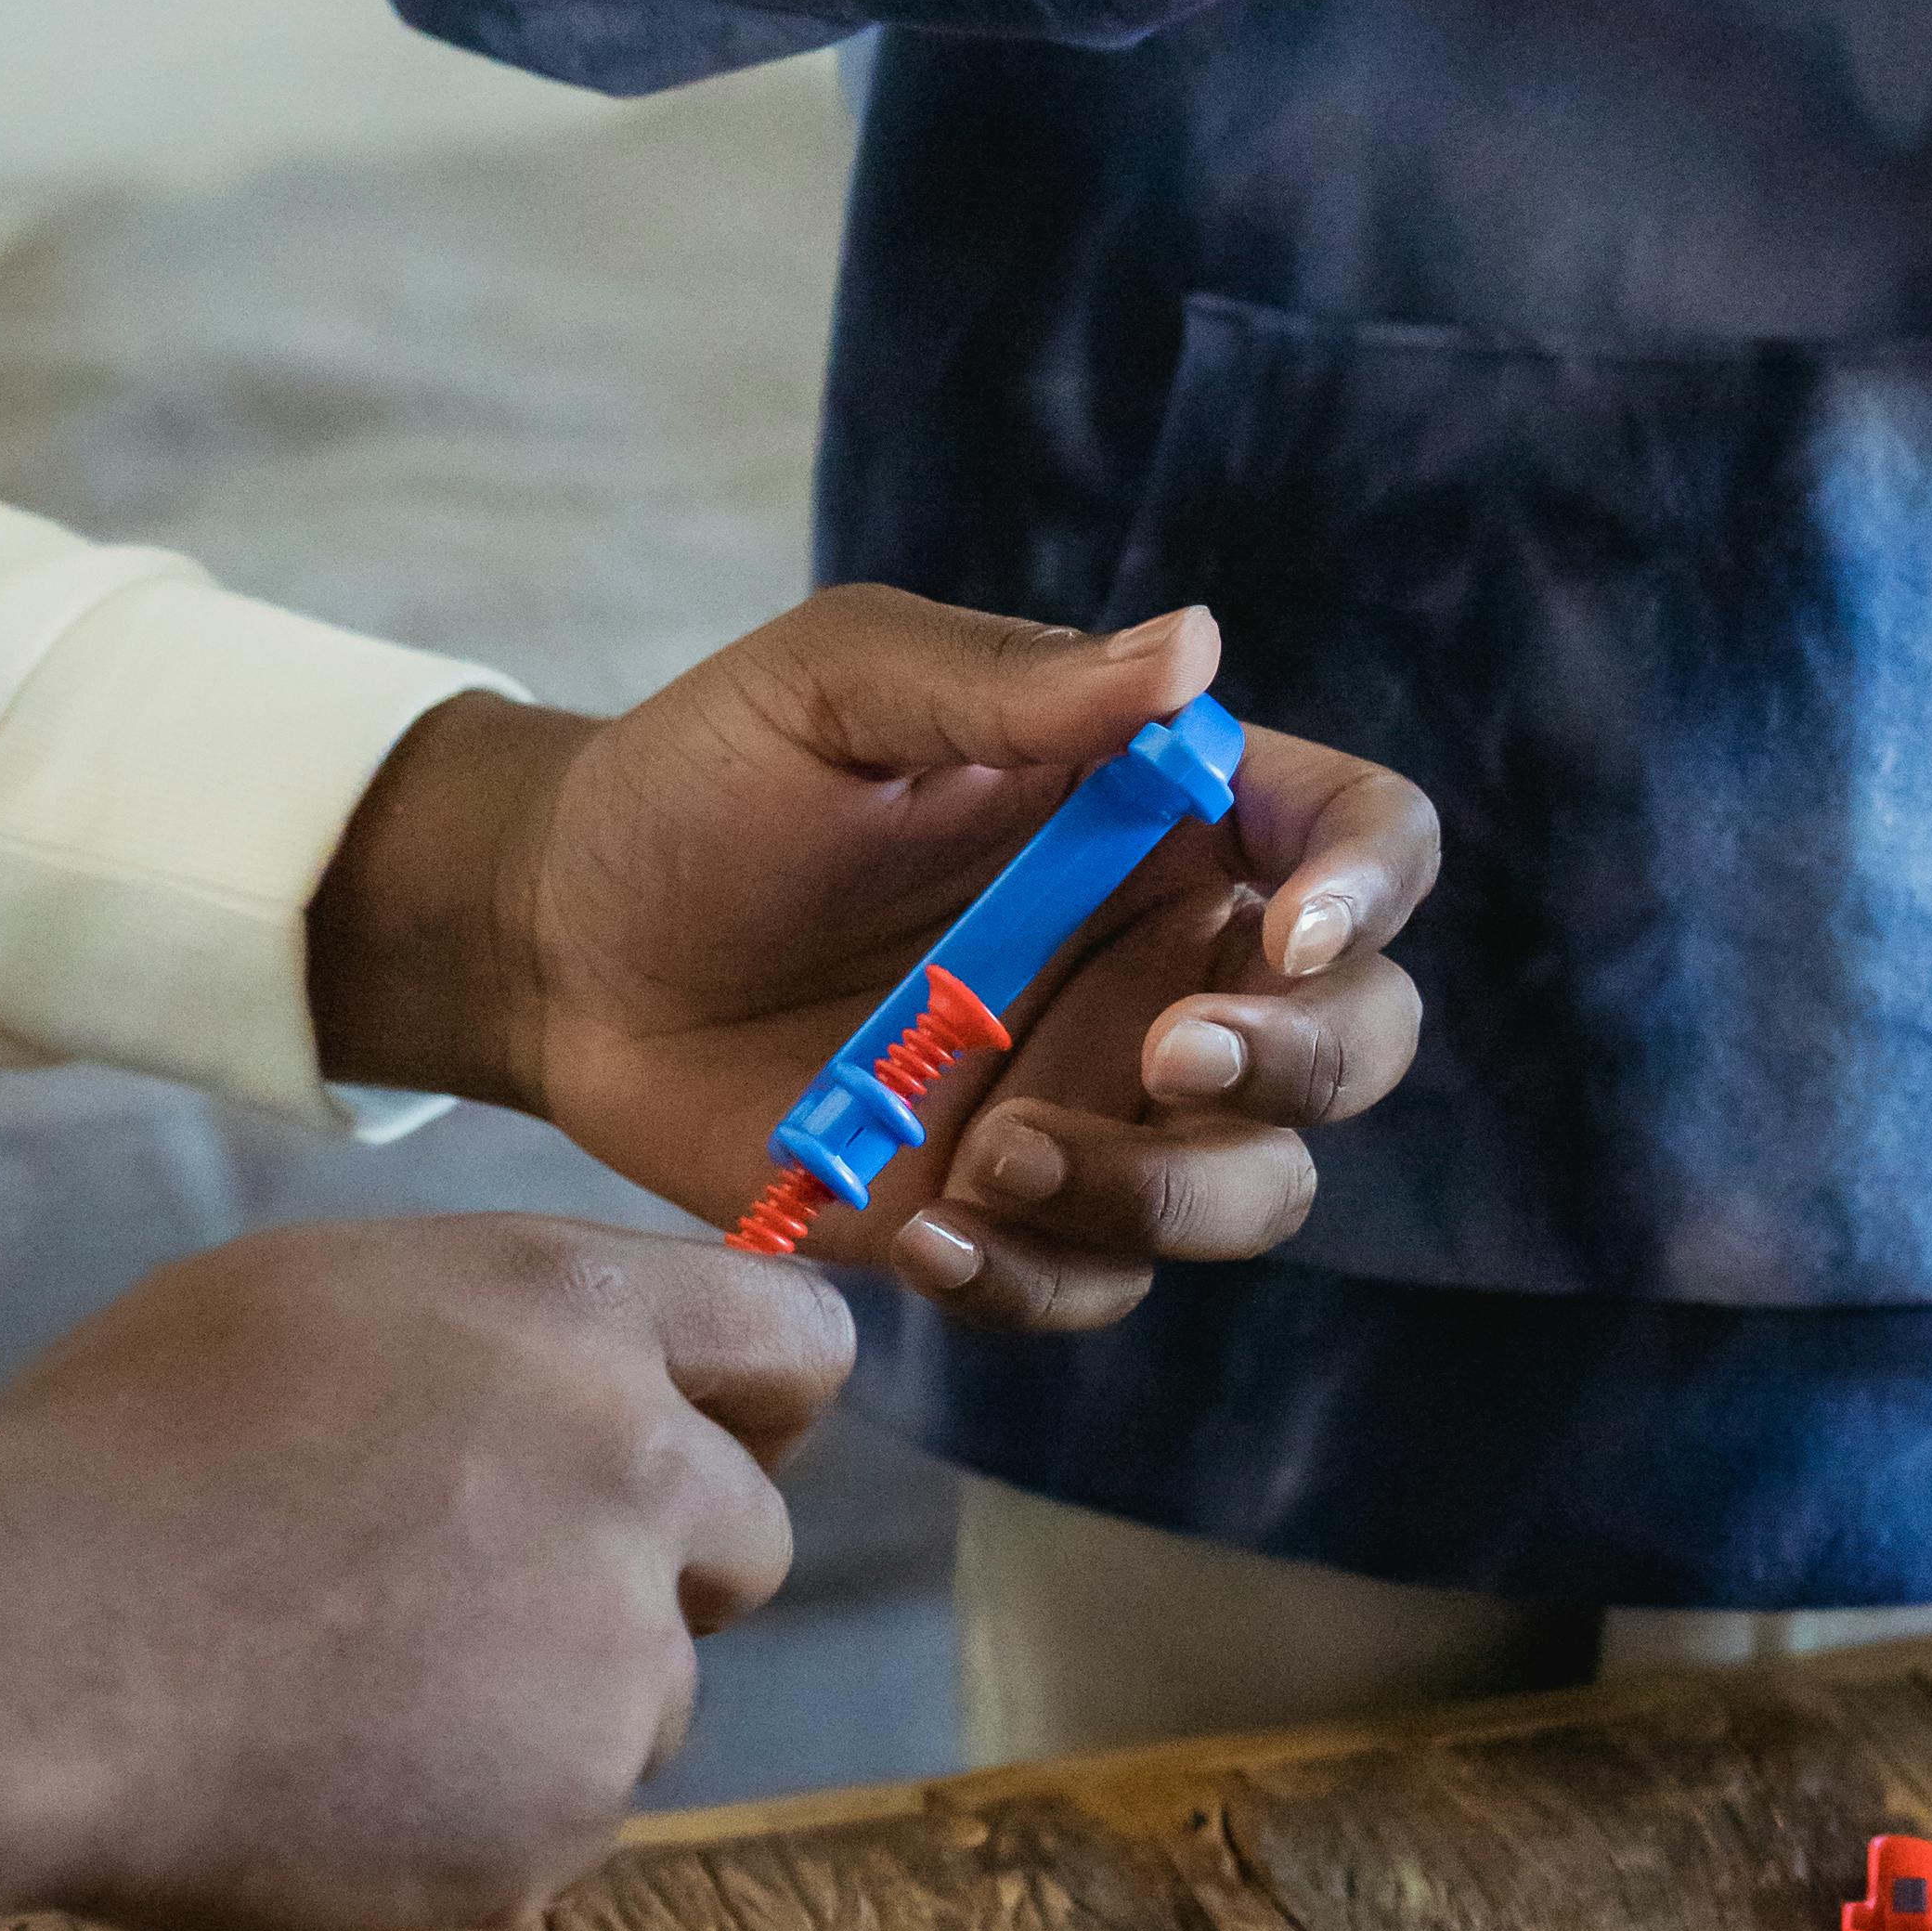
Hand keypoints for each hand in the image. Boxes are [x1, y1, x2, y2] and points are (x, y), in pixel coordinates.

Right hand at [0, 1218, 846, 1930]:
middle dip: (662, 1574)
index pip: (799, 1336)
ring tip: (386, 1697)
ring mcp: (610, 1642)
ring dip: (563, 1703)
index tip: (715, 1446)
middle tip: (505, 1600)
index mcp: (575, 1310)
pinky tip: (357, 1782)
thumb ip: (497, 1333)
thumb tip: (559, 1373)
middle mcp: (632, 1461)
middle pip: (753, 1535)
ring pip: (657, 1689)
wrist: (37, 1642)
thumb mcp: (333, 1294)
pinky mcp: (562, 1804)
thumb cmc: (135, 1445)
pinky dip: (493, 1816)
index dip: (763, 1402)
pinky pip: (571, 1814)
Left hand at [306, 595, 1433, 1331]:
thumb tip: (1200, 647)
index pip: (1359, 835)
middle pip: (1360, 1035)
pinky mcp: (1008, 1212)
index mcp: (1160, 805)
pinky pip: (1097, 1283)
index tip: (1289, 930)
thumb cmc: (704, 777)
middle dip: (1303, 1064)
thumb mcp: (840, 685)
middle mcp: (1163, 953)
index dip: (1370, 886)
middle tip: (1166, 1058)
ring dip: (1168, 1193)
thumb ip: (1016, 684)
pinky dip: (1040, 1278)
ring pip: (1257, 1189)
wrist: (561, 943)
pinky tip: (923, 1228)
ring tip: (994, 1155)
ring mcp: (1095, 1097)